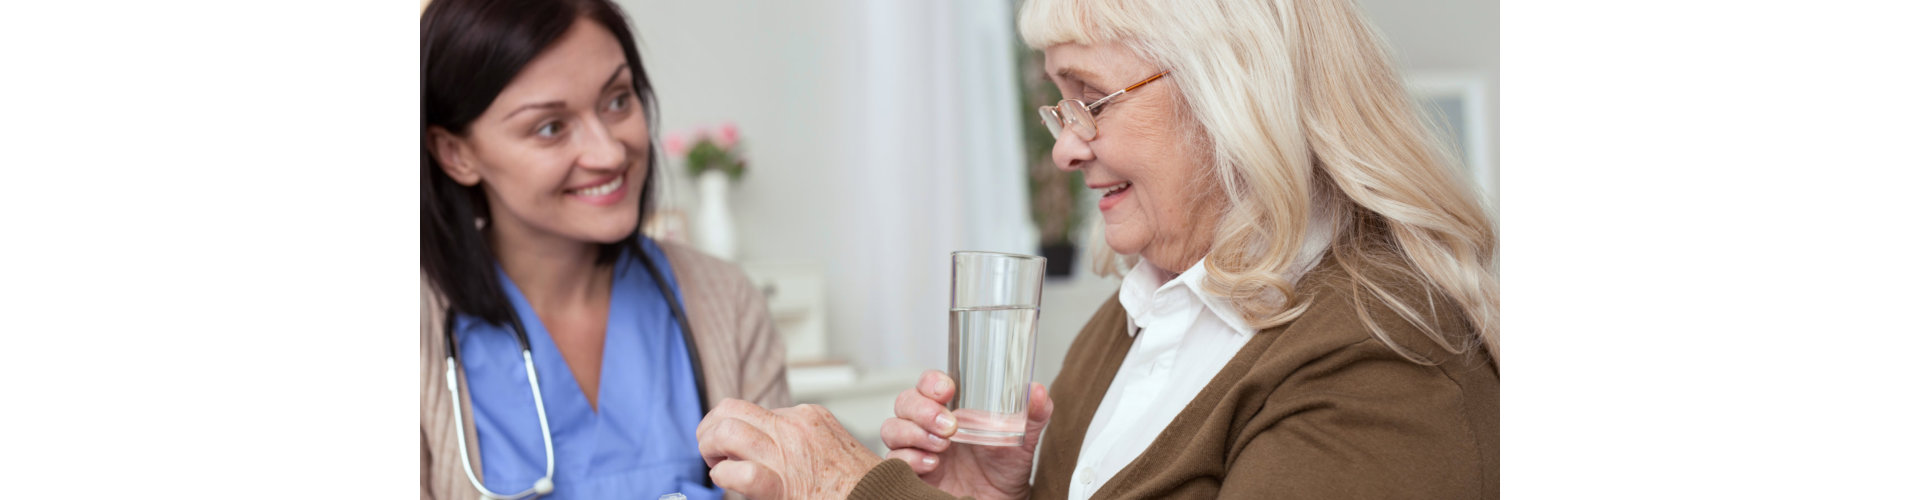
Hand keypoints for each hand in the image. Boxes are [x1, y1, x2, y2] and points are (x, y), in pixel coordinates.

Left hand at [697, 399, 883, 499]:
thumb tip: (766, 450)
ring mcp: (787, 453)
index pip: (754, 409)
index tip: (733, 447)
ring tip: (714, 465)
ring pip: (726, 431)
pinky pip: (736, 473)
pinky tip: (727, 483)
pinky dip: (723, 476)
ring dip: (709, 448)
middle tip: (712, 451)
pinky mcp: (778, 485)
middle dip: (711, 428)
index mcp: (808, 416)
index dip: (735, 427)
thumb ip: (800, 442)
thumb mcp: (830, 447)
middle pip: (731, 409)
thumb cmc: (858, 485)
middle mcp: (795, 428)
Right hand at [879, 370, 1052, 499]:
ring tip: (942, 446)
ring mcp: (917, 448)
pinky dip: (909, 459)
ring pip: (893, 428)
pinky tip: (932, 464)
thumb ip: (1033, 414)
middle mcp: (928, 425)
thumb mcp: (1023, 438)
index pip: (928, 384)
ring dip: (914, 433)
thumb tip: (1037, 391)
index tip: (947, 390)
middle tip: (949, 426)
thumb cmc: (1005, 468)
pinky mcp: (911, 474)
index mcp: (950, 408)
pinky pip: (894, 460)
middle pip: (905, 402)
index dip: (931, 382)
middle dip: (923, 410)